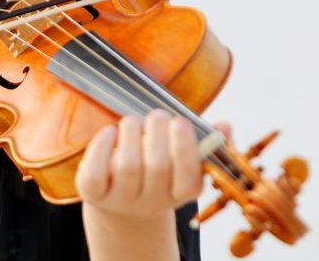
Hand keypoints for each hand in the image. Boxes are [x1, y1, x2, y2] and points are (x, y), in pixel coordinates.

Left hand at [75, 109, 204, 219]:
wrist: (122, 202)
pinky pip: (95, 171)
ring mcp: (121, 200)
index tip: (180, 121)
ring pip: (128, 166)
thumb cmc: (159, 170)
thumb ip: (207, 142)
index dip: (185, 147)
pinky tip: (110, 132)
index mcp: (180, 194)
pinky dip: (101, 145)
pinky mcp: (93, 193)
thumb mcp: (184, 160)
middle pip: (157, 166)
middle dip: (157, 131)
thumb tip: (225, 126)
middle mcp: (151, 202)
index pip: (189, 178)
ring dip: (131, 132)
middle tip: (157, 116)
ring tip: (133, 122)